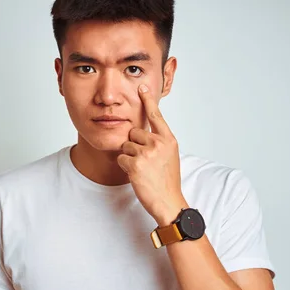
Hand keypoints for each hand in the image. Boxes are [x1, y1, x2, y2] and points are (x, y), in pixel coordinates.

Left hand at [117, 84, 187, 226]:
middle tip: (146, 163)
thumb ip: (159, 142)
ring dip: (129, 158)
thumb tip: (143, 132)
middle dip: (134, 146)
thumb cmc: (167, 181)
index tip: (142, 87)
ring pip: (126, 146)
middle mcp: (159, 143)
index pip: (156, 116)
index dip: (148, 101)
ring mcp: (147, 153)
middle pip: (134, 133)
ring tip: (143, 170)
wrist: (168, 202)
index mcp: (169, 139)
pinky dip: (125, 167)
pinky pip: (120, 158)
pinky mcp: (135, 164)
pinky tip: (137, 176)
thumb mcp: (169, 156)